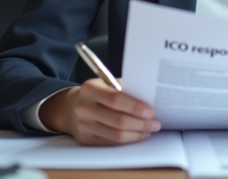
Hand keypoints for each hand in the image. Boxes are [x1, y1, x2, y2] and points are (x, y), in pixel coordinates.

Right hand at [40, 78, 161, 145]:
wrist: (73, 107)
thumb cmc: (98, 93)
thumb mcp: (107, 84)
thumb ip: (125, 88)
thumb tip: (150, 98)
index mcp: (90, 88)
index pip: (116, 99)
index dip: (135, 107)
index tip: (150, 111)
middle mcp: (84, 107)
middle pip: (118, 120)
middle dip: (141, 124)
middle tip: (155, 123)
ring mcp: (83, 125)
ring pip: (116, 135)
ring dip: (137, 134)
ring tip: (148, 130)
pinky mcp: (85, 139)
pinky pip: (111, 143)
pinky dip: (127, 140)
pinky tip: (136, 135)